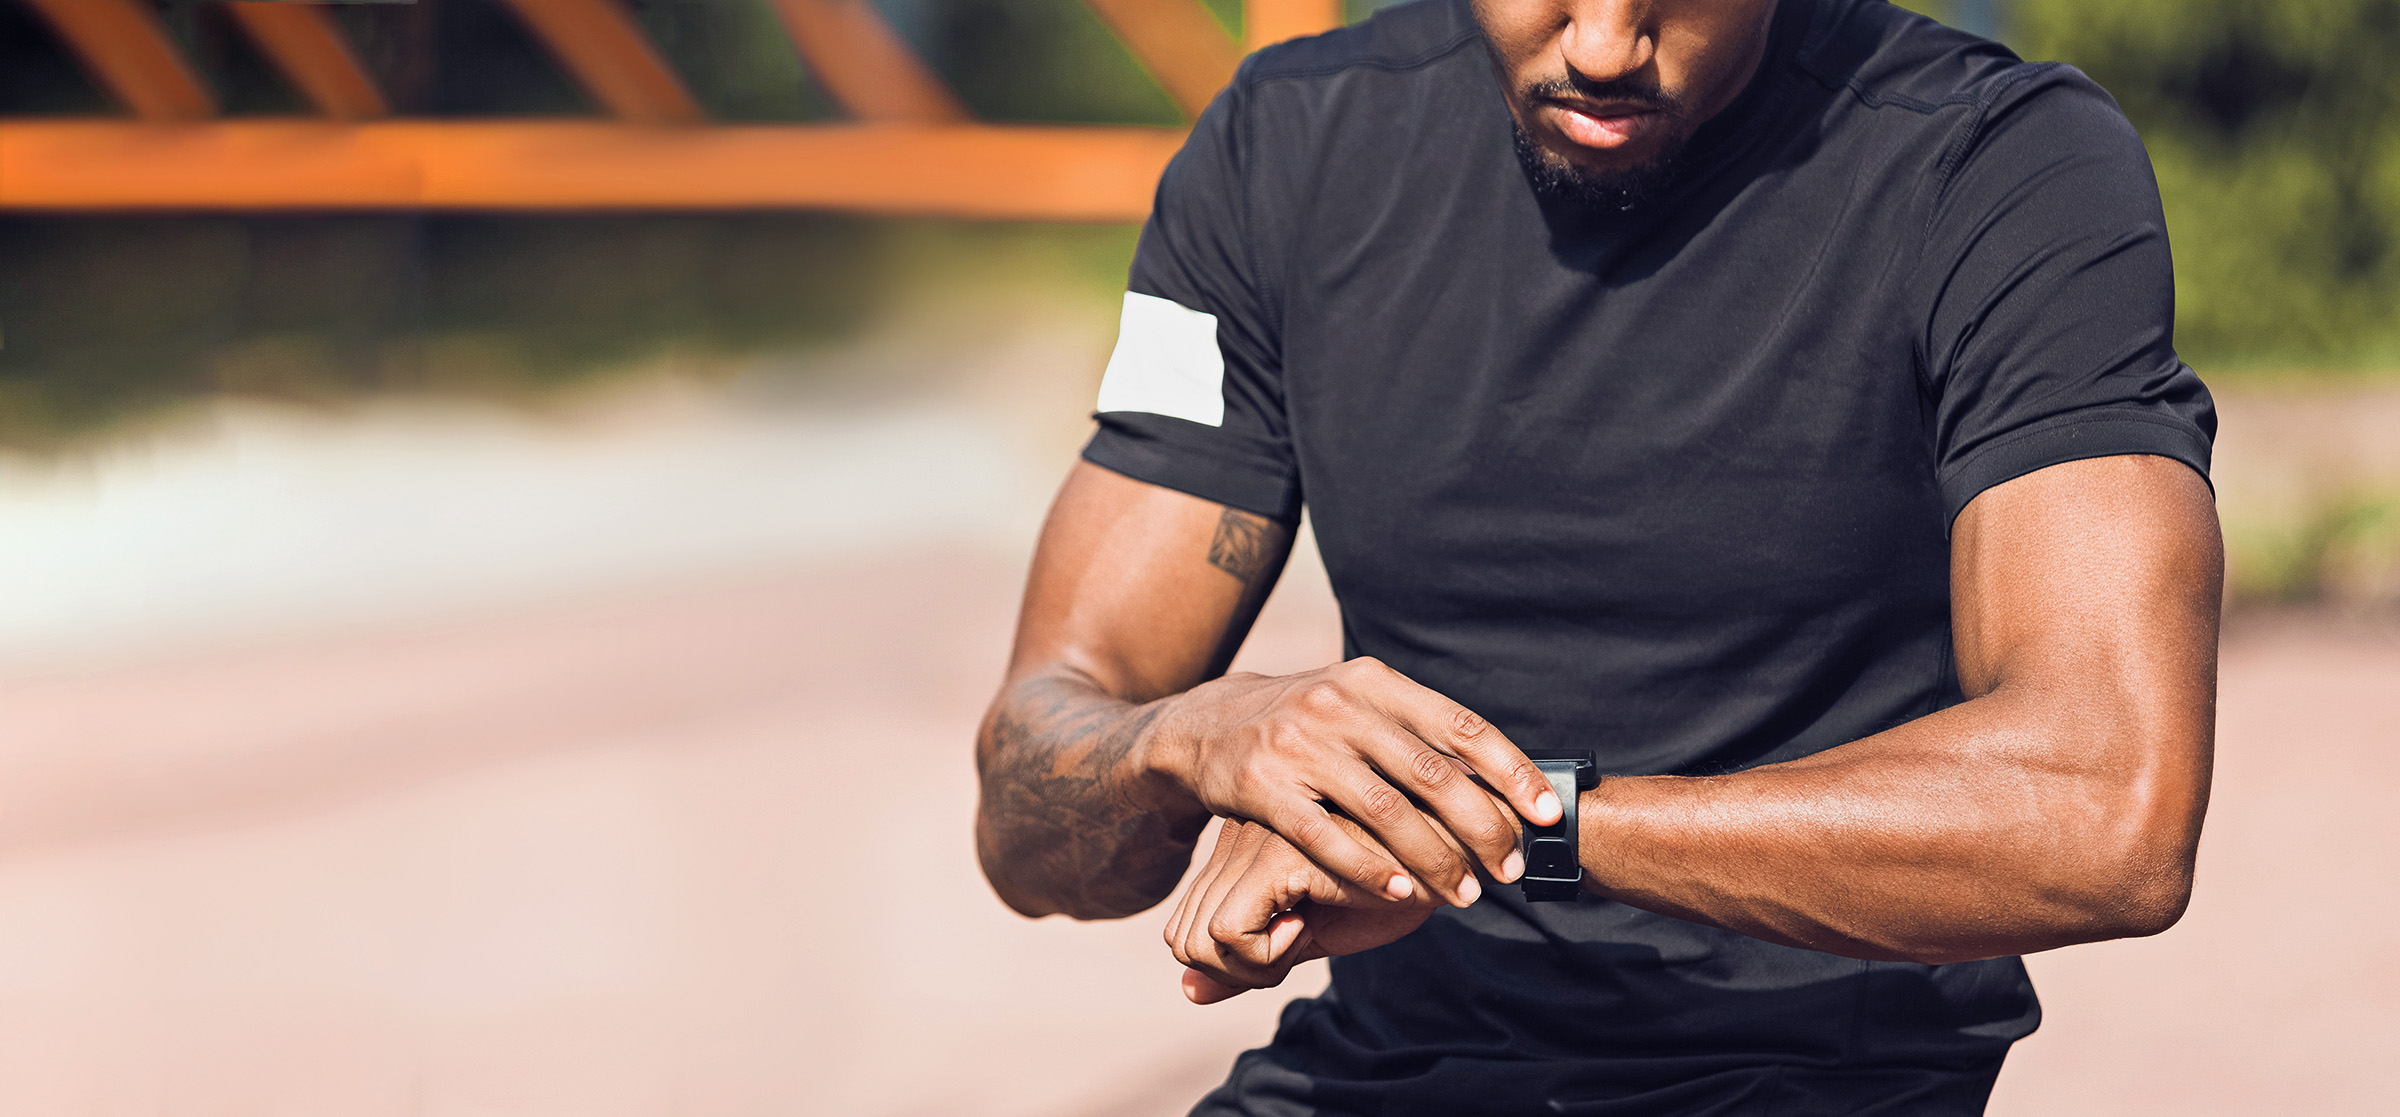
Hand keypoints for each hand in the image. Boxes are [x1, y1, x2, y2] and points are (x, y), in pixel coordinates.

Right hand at [1146, 657, 1557, 906]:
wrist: (1205, 725)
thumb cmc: (1305, 723)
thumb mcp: (1357, 702)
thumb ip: (1417, 730)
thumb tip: (1505, 775)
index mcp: (1373, 682)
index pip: (1458, 725)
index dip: (1509, 770)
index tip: (1546, 813)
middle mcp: (1337, 705)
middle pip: (1430, 775)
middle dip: (1480, 827)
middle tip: (1510, 868)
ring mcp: (1297, 745)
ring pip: (1385, 813)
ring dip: (1434, 859)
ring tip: (1464, 894)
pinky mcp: (1262, 787)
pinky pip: (1326, 838)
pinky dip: (1370, 870)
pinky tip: (1401, 894)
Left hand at [1167, 818, 1446, 1003]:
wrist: (1456, 850)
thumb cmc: (1393, 884)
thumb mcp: (1309, 929)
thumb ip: (1248, 958)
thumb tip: (1187, 993)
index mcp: (1241, 843)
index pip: (1187, 924)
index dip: (1233, 958)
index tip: (1290, 937)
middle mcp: (1236, 836)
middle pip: (1182, 937)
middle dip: (1237, 969)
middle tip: (1297, 942)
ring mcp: (1251, 842)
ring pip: (1195, 940)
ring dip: (1252, 964)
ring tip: (1306, 930)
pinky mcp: (1274, 856)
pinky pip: (1228, 933)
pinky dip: (1266, 954)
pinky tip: (1312, 921)